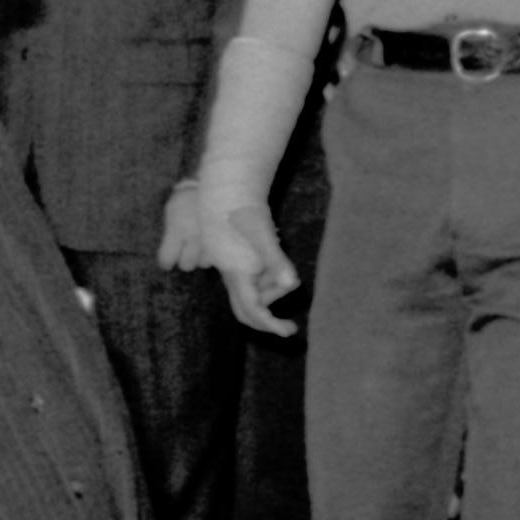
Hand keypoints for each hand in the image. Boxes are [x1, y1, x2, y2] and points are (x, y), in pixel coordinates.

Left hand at [156, 183, 210, 268]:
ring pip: (203, 263)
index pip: (167, 259)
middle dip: (185, 258)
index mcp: (178, 230)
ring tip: (201, 242)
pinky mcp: (226, 241)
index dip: (165, 261)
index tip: (167, 261)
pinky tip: (212, 242)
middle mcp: (195, 238)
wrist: (215, 184)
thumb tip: (168, 254)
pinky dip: (214, 252)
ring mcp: (213, 241)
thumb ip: (170, 233)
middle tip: (186, 248)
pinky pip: (217, 257)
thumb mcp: (172, 210)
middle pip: (186, 265)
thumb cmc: (188, 198)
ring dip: (200, 256)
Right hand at [202, 201, 300, 335]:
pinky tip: (273, 269)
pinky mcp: (232, 253)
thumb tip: (293, 284)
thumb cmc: (245, 209)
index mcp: (237, 273)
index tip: (287, 332)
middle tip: (288, 326)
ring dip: (269, 290)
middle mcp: (230, 273)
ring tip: (283, 269)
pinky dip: (263, 281)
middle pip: (245, 309)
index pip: (251, 310)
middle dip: (266, 319)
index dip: (269, 325)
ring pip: (248, 292)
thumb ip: (276, 261)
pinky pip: (247, 279)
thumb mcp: (264, 235)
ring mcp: (229, 264)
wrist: (226, 186)